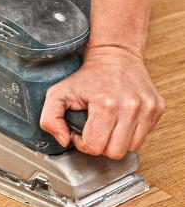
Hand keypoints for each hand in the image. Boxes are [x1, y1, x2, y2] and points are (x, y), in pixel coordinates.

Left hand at [40, 46, 164, 158]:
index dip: (82, 142)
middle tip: (93, 129)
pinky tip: (119, 121)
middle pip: (114, 152)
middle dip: (99, 145)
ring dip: (115, 141)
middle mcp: (131, 107)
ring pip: (130, 148)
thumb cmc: (86, 76)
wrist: (115, 54)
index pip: (94, 147)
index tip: (80, 130)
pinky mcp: (156, 108)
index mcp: (106, 105)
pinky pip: (142, 137)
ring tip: (106, 126)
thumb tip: (63, 140)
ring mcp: (147, 108)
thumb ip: (50, 119)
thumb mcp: (57, 94)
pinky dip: (129, 134)